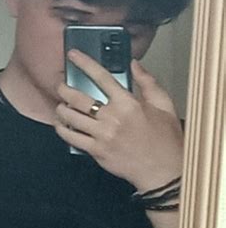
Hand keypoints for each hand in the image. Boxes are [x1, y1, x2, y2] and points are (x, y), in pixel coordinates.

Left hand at [54, 49, 183, 191]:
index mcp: (128, 103)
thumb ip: (148, 82)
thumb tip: (134, 64)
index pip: (101, 77)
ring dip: (61, 109)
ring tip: (61, 106)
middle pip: (77, 98)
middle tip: (60, 86)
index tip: (73, 55)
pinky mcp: (96, 151)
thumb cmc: (165, 139)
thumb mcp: (164, 105)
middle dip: (63, 89)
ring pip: (70, 117)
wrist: (163, 172)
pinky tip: (62, 125)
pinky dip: (62, 129)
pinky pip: (71, 138)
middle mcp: (111, 117)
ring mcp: (101, 135)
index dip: (84, 63)